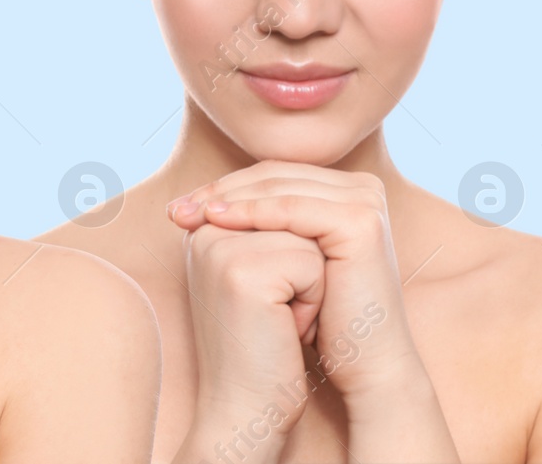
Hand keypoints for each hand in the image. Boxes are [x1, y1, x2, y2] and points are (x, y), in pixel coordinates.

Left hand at [172, 162, 457, 461]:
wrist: (364, 365)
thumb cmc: (322, 322)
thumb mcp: (286, 264)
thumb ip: (261, 227)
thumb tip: (198, 203)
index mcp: (347, 190)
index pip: (275, 175)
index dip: (225, 187)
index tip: (179, 207)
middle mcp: (362, 187)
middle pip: (276, 175)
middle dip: (221, 190)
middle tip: (176, 209)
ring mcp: (365, 200)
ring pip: (280, 187)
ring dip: (230, 197)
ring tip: (189, 213)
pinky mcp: (360, 221)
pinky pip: (293, 209)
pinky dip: (252, 211)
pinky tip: (218, 220)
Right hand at [172, 221, 324, 461]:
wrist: (248, 406)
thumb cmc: (266, 343)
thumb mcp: (266, 274)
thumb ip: (272, 227)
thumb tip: (304, 186)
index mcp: (206, 225)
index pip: (282, 201)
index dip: (298, 253)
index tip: (273, 297)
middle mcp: (205, 230)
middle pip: (295, 214)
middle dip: (305, 265)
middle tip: (278, 312)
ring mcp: (219, 248)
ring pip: (307, 235)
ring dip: (312, 282)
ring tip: (280, 318)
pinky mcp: (241, 272)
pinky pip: (310, 262)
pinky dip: (312, 301)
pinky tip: (285, 329)